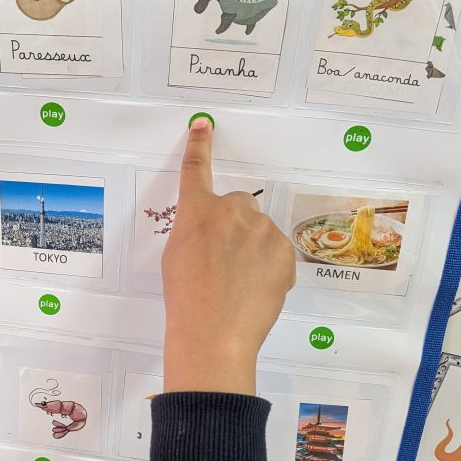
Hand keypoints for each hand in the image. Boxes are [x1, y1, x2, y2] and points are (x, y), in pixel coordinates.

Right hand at [162, 119, 295, 394]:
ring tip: (239, 284)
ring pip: (260, 231)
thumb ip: (195, 231)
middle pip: (239, 205)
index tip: (203, 126)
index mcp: (197, 212)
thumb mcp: (176, 257)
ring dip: (253, 248)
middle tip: (224, 260)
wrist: (214, 335)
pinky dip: (270, 267)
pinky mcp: (285, 251)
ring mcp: (262, 230)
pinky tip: (255, 290)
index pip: (195, 170)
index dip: (199, 147)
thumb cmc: (186, 300)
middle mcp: (231, 212)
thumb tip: (214, 231)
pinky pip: (278, 252)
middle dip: (234, 224)